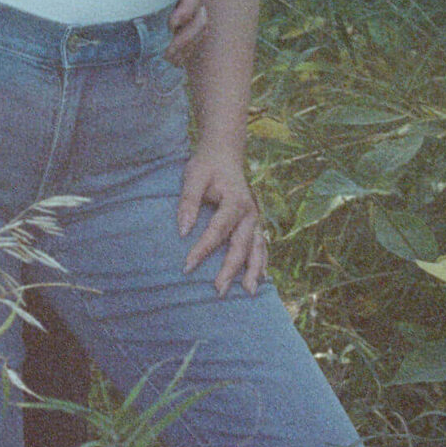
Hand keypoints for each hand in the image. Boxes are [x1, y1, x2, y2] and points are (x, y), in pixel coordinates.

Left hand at [168, 0, 208, 59]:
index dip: (187, 9)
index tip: (171, 23)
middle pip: (200, 21)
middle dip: (185, 37)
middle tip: (166, 49)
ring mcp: (191, 11)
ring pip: (198, 34)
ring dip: (184, 48)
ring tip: (166, 59)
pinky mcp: (184, 25)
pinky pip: (192, 43)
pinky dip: (183, 53)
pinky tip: (171, 62)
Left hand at [176, 146, 267, 296]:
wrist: (225, 154)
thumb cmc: (207, 166)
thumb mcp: (193, 177)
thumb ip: (188, 202)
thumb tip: (182, 231)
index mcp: (235, 200)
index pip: (218, 230)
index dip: (203, 249)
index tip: (187, 265)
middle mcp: (250, 212)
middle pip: (241, 245)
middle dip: (230, 269)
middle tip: (219, 290)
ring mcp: (255, 218)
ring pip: (257, 248)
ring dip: (253, 271)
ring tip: (249, 292)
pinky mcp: (254, 223)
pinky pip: (261, 245)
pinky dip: (262, 262)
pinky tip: (262, 278)